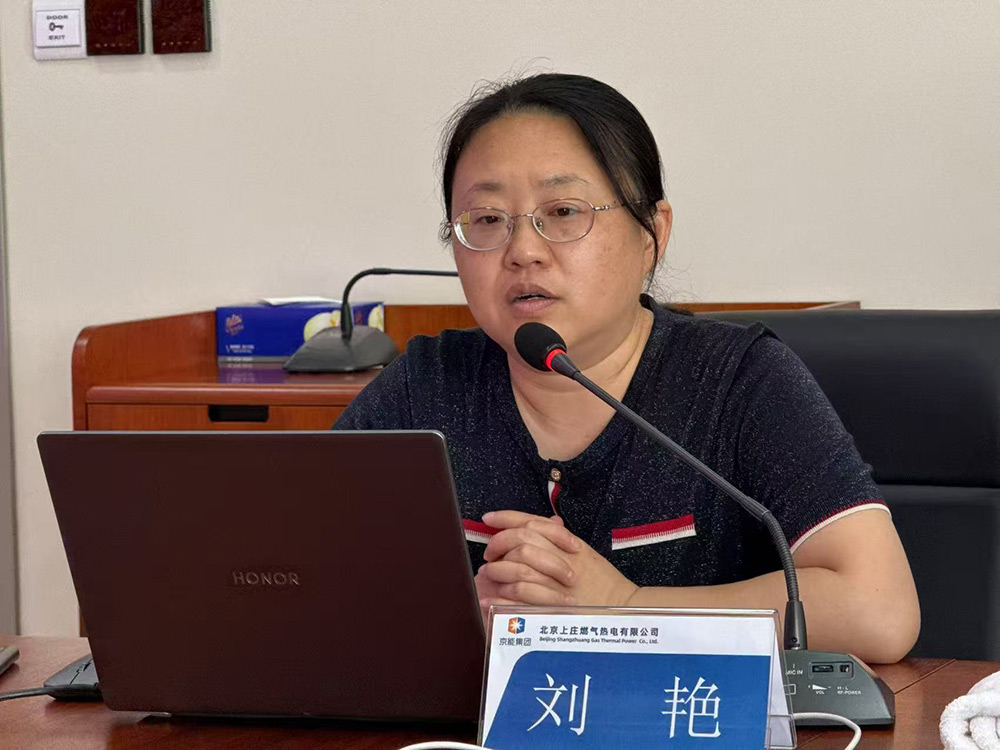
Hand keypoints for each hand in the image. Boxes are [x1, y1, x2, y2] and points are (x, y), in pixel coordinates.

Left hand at [478, 510, 638, 609]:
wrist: (623, 609)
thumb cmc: (604, 582)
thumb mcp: (585, 553)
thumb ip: (563, 538)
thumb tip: (547, 522)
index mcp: (567, 543)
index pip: (532, 522)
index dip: (506, 517)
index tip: (488, 519)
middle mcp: (562, 558)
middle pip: (522, 540)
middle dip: (498, 543)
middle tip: (489, 552)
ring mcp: (557, 582)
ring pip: (519, 567)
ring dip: (497, 569)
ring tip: (488, 573)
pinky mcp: (553, 606)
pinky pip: (521, 597)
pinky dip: (501, 597)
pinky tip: (489, 599)